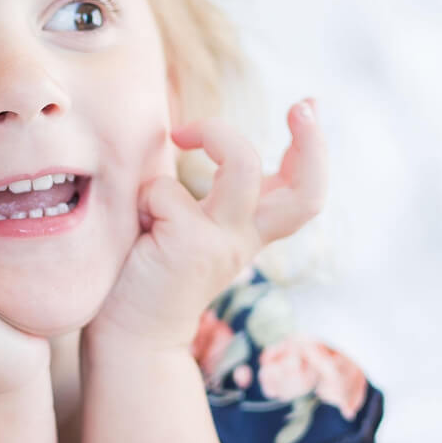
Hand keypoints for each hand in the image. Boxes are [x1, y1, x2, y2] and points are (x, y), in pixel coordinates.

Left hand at [89, 98, 326, 351]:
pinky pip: (165, 189)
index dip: (312, 145)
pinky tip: (135, 227)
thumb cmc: (147, 272)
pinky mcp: (190, 245)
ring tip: (181, 135)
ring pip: (242, 163)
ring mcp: (222, 242)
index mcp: (250, 231)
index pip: (302, 189)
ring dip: (214, 133)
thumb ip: (196, 191)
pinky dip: (144, 196)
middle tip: (302, 106)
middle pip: (306, 192)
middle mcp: (245, 238)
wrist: (128, 337)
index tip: (309, 105)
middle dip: (312, 141)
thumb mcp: (185, 224)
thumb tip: (186, 131)